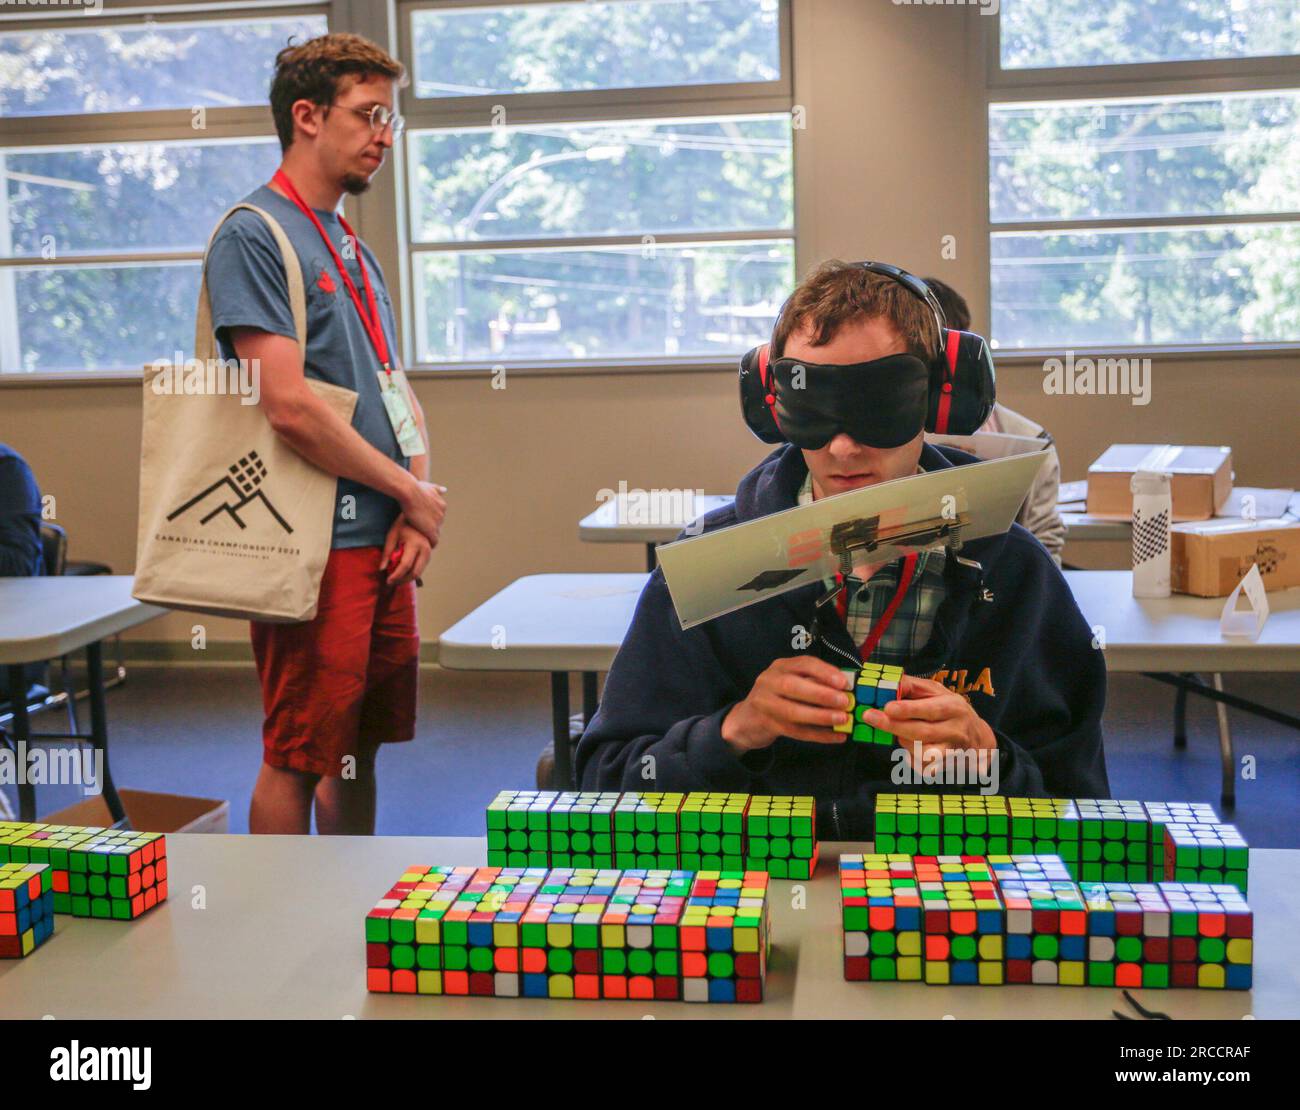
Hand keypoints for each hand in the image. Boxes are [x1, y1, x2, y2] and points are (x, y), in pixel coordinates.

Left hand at [380, 514, 432, 586]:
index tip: (388, 581)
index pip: (405, 565)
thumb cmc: (402, 526)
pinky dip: (411, 573)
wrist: (418, 518)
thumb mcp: (391, 536)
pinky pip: (420, 569)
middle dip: (402, 580)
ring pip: (419, 573)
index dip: (396, 575)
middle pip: (415, 573)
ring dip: (407, 578)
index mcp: (415, 544)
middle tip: (391, 582)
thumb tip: (382, 569)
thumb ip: (387, 553)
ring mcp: (429, 553)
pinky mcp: (429, 556)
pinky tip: (401, 573)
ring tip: (395, 578)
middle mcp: (425, 550)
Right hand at [399, 478, 446, 547]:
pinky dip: (429, 543)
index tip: (422, 523)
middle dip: (430, 529)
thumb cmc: (415, 488)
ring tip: (421, 540)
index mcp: (442, 505)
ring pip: (436, 534)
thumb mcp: (428, 486)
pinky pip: (433, 541)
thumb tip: (444, 490)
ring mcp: (438, 523)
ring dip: (429, 537)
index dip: (429, 521)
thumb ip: (436, 489)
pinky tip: (422, 544)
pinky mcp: (432, 531)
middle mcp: (442, 514)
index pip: (438, 517)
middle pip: (437, 526)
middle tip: (420, 533)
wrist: (410, 492)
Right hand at [721, 656, 853, 753]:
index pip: (803, 663)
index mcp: (780, 667)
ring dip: (820, 716)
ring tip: (842, 720)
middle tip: (844, 701)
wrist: (747, 719)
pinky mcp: (768, 724)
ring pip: (793, 711)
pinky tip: (837, 737)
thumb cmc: (778, 696)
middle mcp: (769, 682)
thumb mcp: (792, 681)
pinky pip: (795, 731)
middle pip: (793, 686)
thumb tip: (846, 687)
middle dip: (821, 694)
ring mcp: (765, 704)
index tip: (843, 682)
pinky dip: (819, 735)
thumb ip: (814, 682)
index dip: (823, 671)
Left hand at [862, 674, 995, 774]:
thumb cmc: (950, 710)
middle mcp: (955, 730)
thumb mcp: (936, 691)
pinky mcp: (943, 766)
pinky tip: (910, 747)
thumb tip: (888, 683)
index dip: (909, 710)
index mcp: (953, 707)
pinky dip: (909, 757)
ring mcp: (951, 751)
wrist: (977, 739)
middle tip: (870, 717)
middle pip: (922, 732)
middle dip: (894, 725)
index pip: (931, 709)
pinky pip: (920, 766)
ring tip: (900, 731)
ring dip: (902, 741)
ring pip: (920, 751)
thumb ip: (912, 686)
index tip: (888, 708)